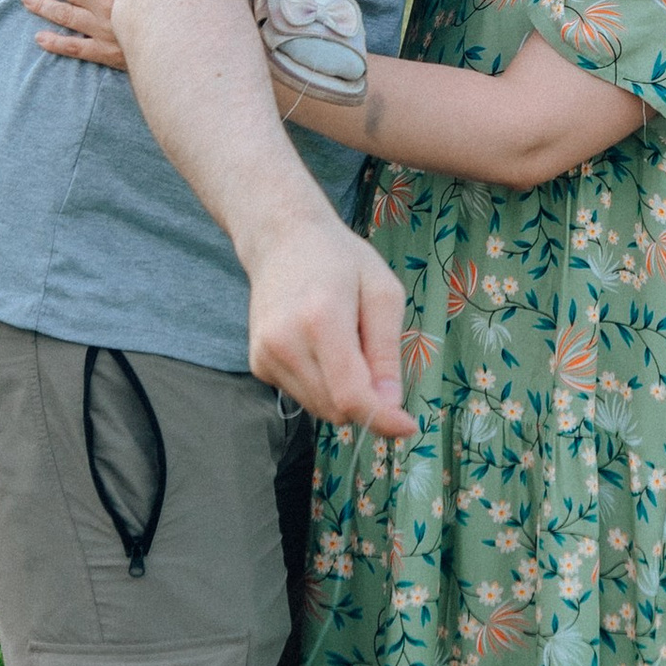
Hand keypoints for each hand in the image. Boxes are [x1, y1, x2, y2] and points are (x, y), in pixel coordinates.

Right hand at [246, 214, 414, 438]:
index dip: (381, 418)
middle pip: (336, 408)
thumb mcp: (383, 294)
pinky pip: (303, 396)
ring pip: (320, 408)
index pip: (350, 394)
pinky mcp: (258, 364)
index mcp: (321, 319)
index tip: (407, 426)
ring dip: (344, 393)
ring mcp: (265, 355)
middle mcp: (285, 342)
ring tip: (345, 344)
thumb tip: (390, 405)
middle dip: (366, 400)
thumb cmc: (342, 260)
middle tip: (373, 356)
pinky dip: (323, 384)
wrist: (282, 240)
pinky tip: (322, 347)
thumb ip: (386, 352)